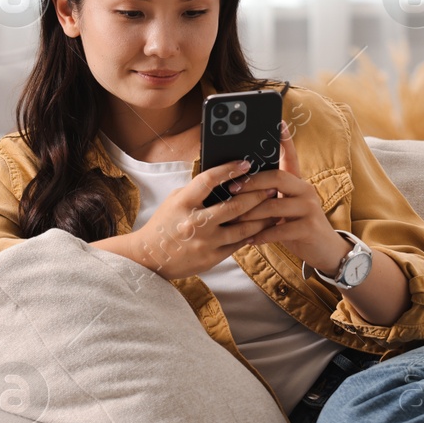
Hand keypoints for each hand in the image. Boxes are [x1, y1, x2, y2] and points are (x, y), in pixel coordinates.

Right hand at [127, 158, 288, 278]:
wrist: (150, 258)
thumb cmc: (164, 224)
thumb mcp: (175, 201)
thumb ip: (197, 191)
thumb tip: (225, 178)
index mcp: (183, 203)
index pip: (208, 180)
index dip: (229, 170)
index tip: (246, 164)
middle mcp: (195, 223)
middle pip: (234, 206)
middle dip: (257, 195)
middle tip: (271, 187)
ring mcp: (205, 243)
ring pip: (242, 228)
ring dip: (261, 217)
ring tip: (273, 208)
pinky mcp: (211, 258)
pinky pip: (237, 245)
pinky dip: (251, 235)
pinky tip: (261, 227)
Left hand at [225, 118, 347, 272]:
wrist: (326, 250)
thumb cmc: (298, 227)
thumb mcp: (286, 208)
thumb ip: (270, 196)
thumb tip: (239, 188)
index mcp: (298, 182)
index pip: (291, 156)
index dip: (285, 139)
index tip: (278, 122)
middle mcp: (306, 190)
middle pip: (277, 177)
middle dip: (252, 182)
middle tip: (232, 188)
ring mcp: (310, 208)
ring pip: (275, 206)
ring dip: (252, 213)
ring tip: (235, 220)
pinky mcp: (309, 228)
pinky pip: (280, 230)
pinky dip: (262, 235)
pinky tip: (250, 239)